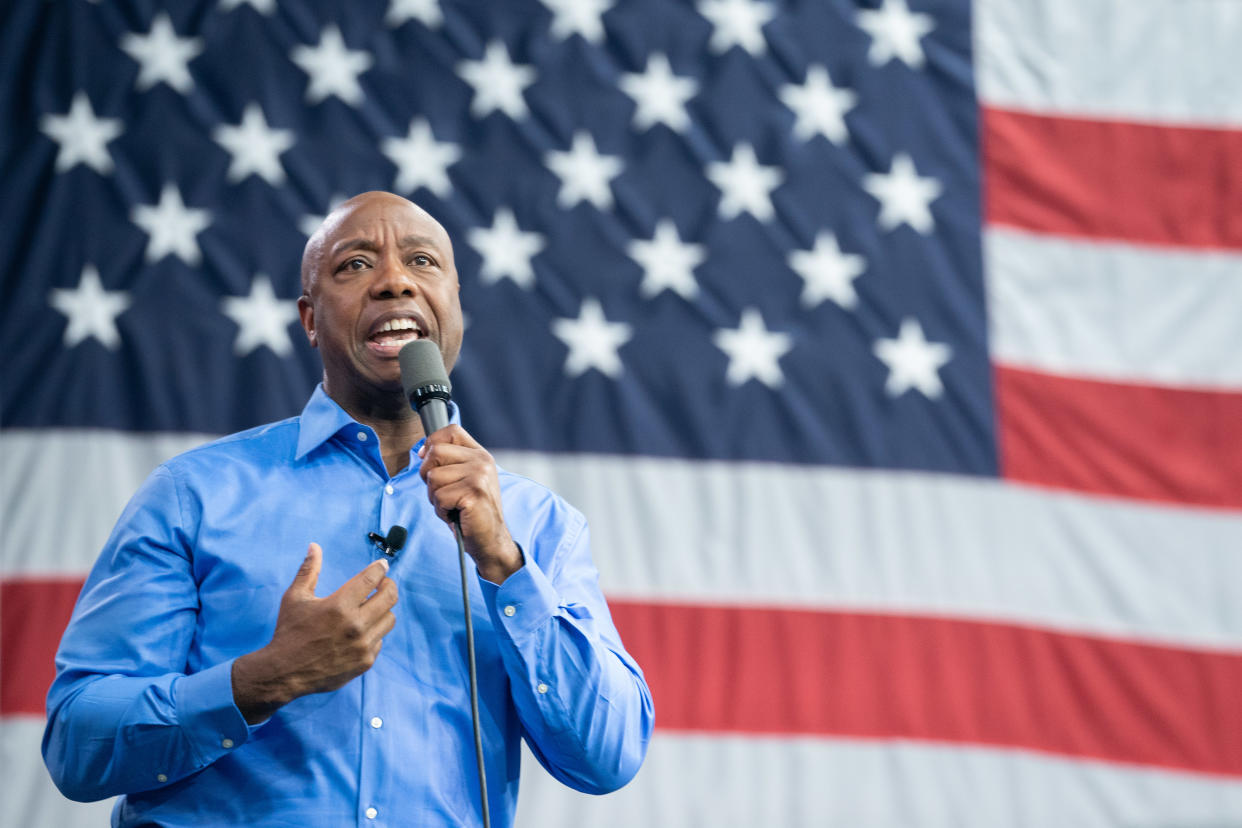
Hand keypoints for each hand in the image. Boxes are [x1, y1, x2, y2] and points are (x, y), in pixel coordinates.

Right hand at [232, 544, 397, 723]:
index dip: (379, 568)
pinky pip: (380, 640)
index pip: (371, 578)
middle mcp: (356, 625)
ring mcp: (363, 645)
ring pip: (389, 619)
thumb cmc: (289, 632)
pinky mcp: (365, 662)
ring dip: (382, 610)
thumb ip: (309, 570)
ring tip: (369, 609)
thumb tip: (315, 546)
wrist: (284, 673)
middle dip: (388, 586)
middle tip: (382, 584)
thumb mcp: (295, 598)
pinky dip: (374, 633)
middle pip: (390, 597)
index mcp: (339, 605)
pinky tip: (360, 632)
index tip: (382, 566)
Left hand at [419, 425, 522, 583]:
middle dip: (429, 476)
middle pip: (435, 452)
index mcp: (480, 455)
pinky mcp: (473, 493)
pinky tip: (456, 515)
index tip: (431, 463)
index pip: (450, 431)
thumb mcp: (464, 480)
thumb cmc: (471, 512)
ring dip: (435, 498)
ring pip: (433, 477)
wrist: (491, 540)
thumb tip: (421, 451)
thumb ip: (448, 462)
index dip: (432, 444)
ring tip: (453, 506)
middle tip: (444, 493)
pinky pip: (439, 497)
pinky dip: (441, 511)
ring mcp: (479, 476)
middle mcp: (482, 461)